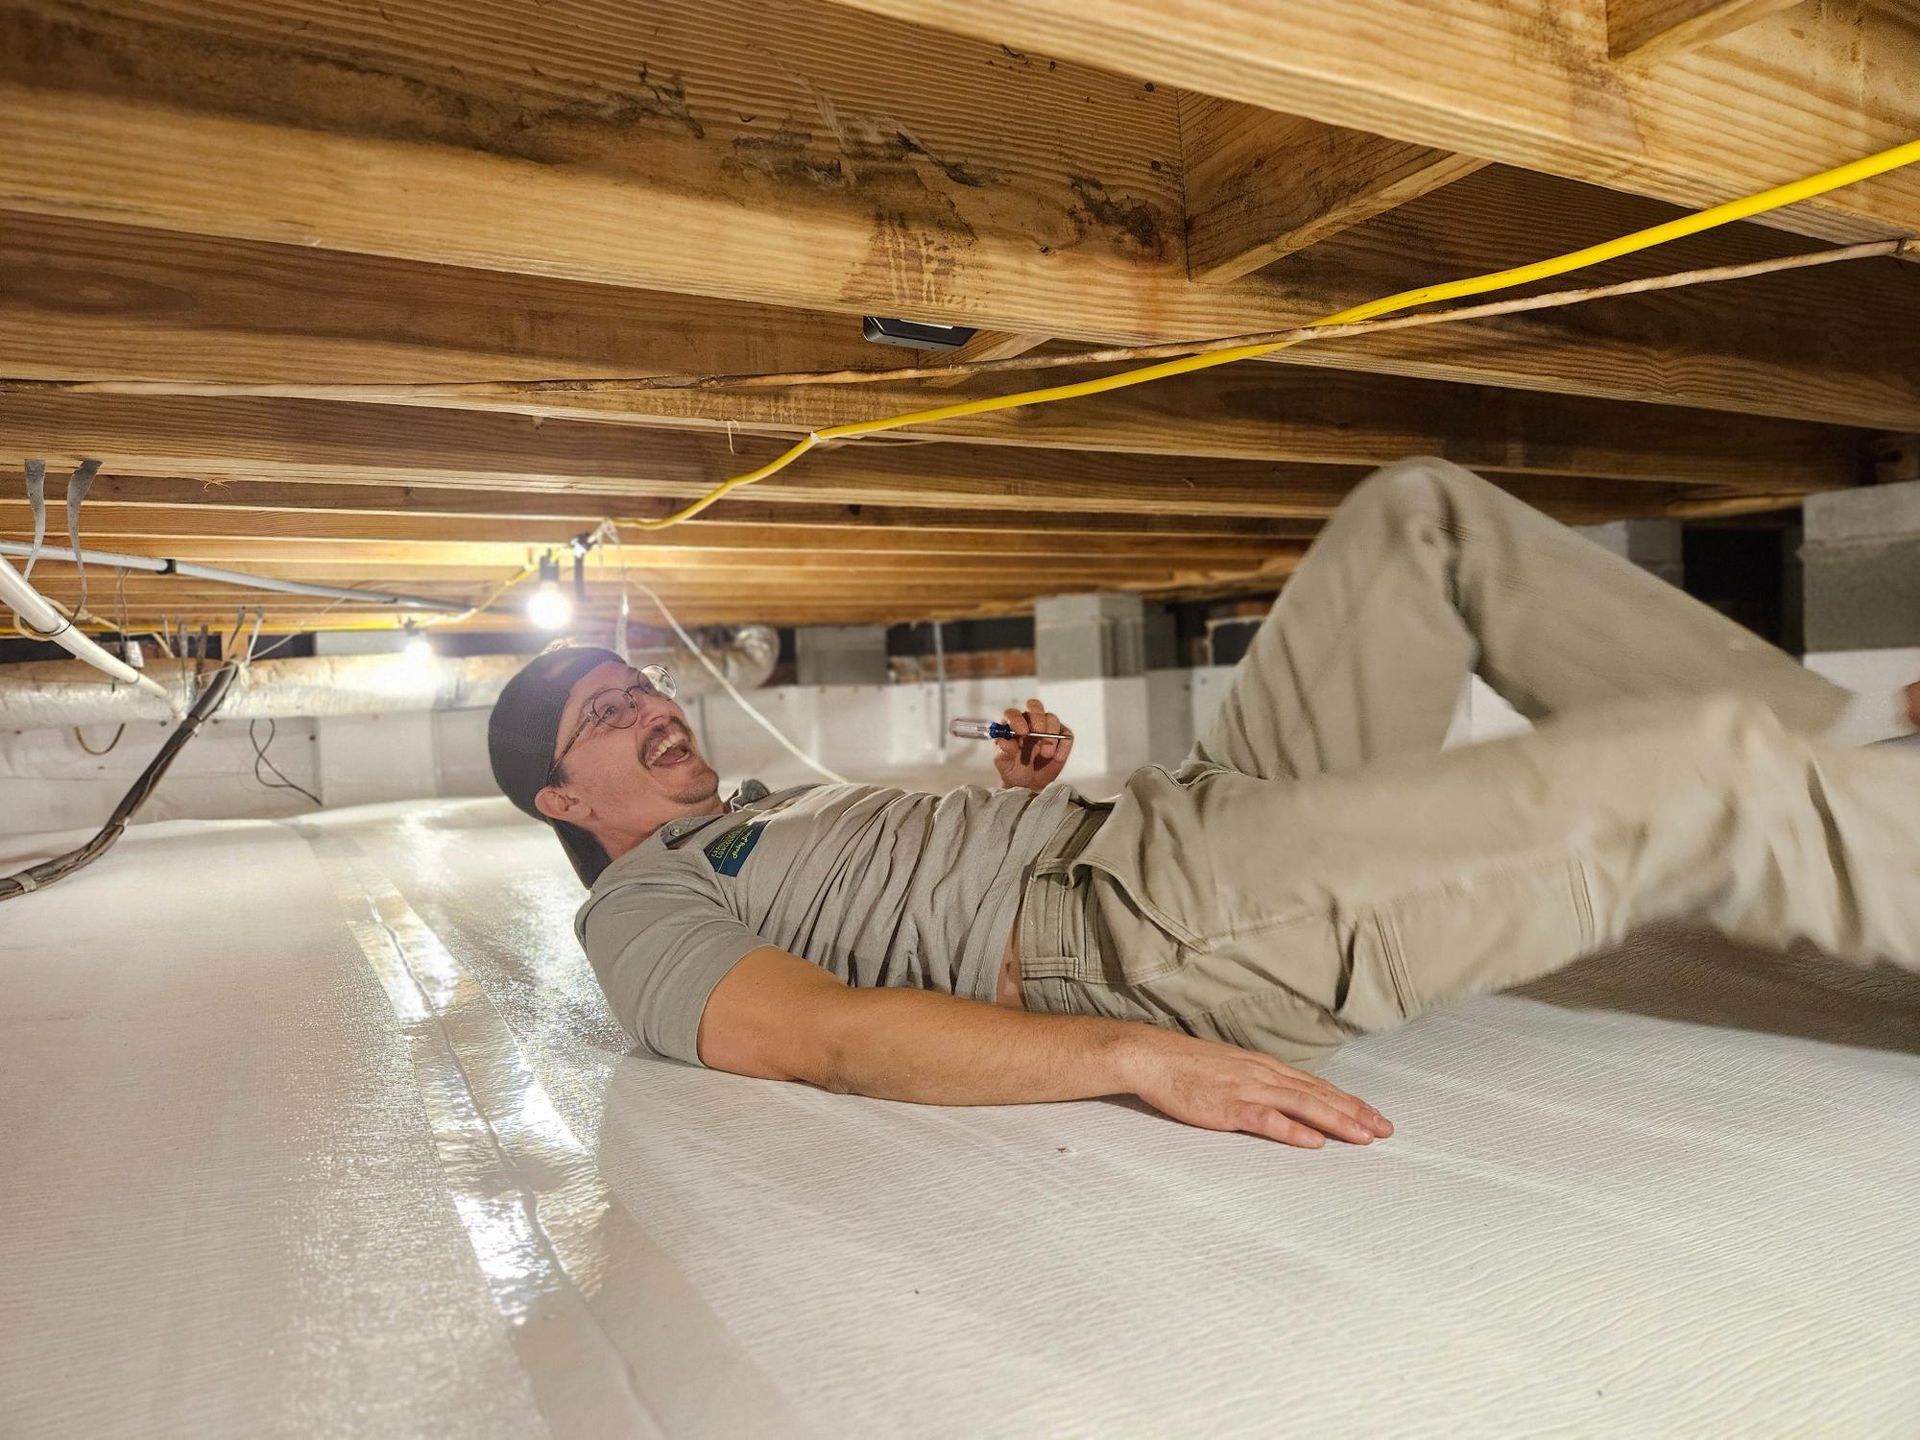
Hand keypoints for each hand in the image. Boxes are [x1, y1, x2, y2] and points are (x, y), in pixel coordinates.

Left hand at [992, 698, 1072, 791]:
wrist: (1028, 785)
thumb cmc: (1014, 770)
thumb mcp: (1004, 764)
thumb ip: (1003, 752)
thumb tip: (1003, 741)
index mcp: (1012, 726)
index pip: (1013, 714)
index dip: (1017, 719)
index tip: (1022, 731)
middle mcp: (1029, 723)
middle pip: (1035, 707)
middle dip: (1038, 718)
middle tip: (1039, 733)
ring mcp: (1046, 729)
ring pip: (1052, 719)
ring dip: (1051, 735)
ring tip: (1046, 754)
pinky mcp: (1060, 738)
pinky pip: (1066, 735)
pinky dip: (1063, 746)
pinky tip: (1056, 757)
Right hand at [1122, 1030, 1393, 1147]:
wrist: (1153, 1057)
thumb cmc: (1187, 1067)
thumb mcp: (1231, 1070)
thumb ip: (1258, 1084)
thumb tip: (1282, 1099)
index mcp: (1265, 1068)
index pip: (1317, 1087)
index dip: (1349, 1102)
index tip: (1375, 1117)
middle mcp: (1264, 1075)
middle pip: (1319, 1095)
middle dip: (1355, 1113)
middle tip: (1385, 1130)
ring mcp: (1248, 1089)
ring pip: (1303, 1106)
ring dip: (1337, 1121)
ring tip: (1364, 1137)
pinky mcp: (1229, 1106)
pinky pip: (1267, 1120)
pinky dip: (1293, 1131)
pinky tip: (1314, 1142)